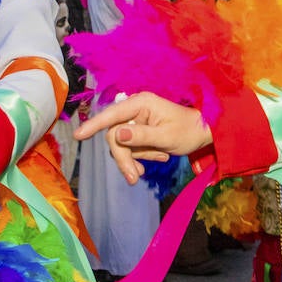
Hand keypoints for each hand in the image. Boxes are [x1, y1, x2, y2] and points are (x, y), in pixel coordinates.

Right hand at [74, 92, 211, 184]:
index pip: (112, 115)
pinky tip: (160, 156)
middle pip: (114, 137)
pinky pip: (129, 148)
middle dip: (124, 158)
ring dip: (136, 157)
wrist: (203, 133)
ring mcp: (135, 120)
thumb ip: (142, 136)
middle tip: (135, 177)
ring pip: (121, 145)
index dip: (93, 125)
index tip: (78, 135)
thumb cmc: (189, 131)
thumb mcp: (167, 137)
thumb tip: (118, 135)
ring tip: (161, 157)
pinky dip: (141, 156)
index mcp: (141, 103)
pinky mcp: (137, 131)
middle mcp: (135, 109)